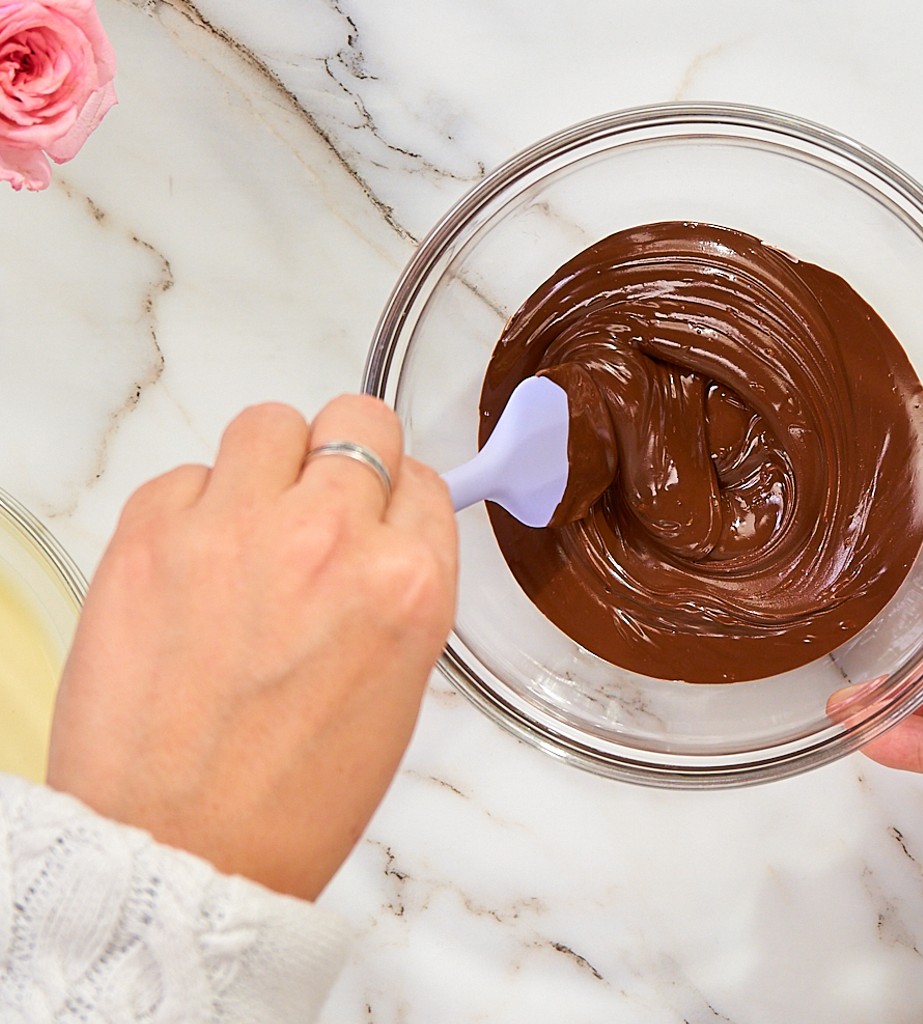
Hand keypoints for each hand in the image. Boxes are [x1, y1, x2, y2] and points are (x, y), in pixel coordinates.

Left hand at [47, 395, 457, 900]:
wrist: (181, 850)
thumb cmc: (294, 797)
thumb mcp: (399, 687)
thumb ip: (398, 590)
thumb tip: (384, 534)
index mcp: (409, 586)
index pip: (423, 481)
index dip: (397, 501)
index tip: (377, 518)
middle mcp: (331, 541)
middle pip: (360, 423)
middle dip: (347, 458)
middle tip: (321, 502)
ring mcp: (235, 529)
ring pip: (270, 423)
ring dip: (270, 464)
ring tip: (252, 523)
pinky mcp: (150, 535)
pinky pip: (185, 473)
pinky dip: (194, 507)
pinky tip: (195, 566)